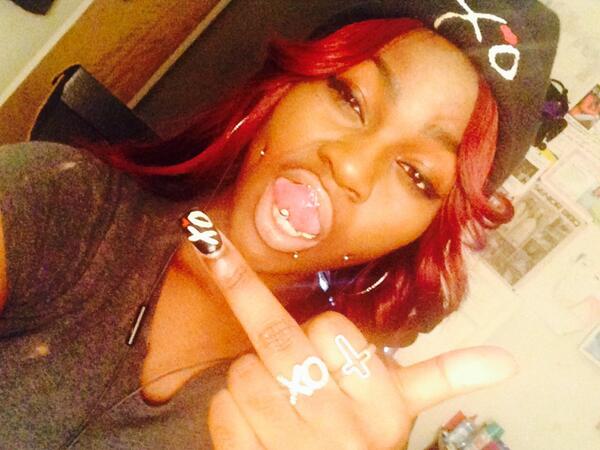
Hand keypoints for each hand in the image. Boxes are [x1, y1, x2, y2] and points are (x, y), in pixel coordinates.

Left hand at [191, 229, 515, 448]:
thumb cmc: (361, 445)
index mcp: (385, 407)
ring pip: (245, 372)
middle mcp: (344, 429)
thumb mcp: (404, 413)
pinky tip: (254, 426)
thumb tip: (509, 362)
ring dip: (248, 378)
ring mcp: (296, 449)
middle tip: (219, 255)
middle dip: (243, 294)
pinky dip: (228, 409)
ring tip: (275, 400)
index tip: (319, 347)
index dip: (317, 333)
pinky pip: (223, 408)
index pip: (331, 328)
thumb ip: (446, 377)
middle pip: (279, 339)